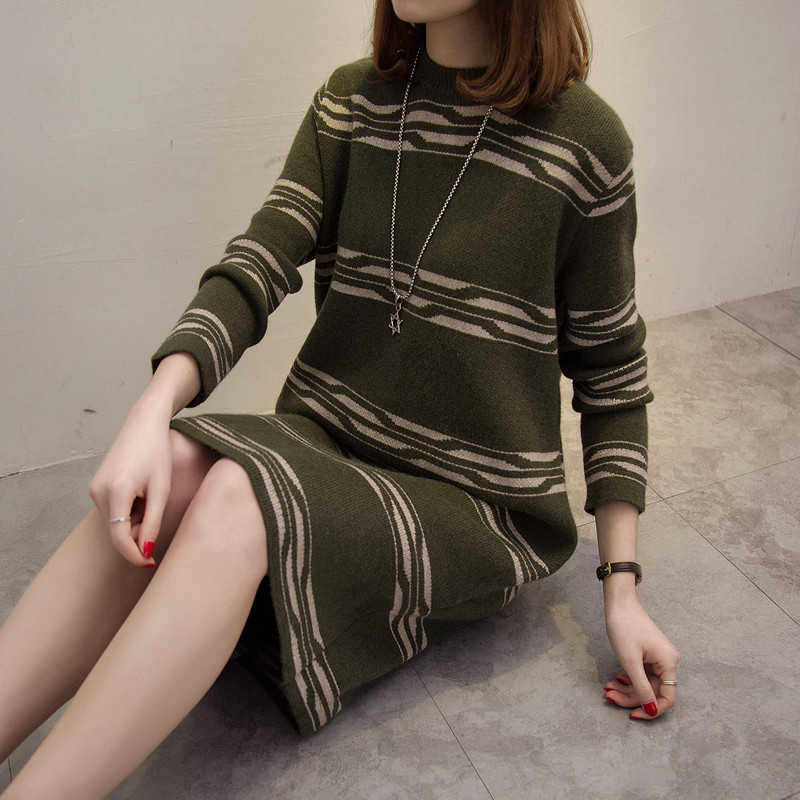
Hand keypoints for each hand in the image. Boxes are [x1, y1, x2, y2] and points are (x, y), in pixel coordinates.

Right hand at [88, 397, 173, 566]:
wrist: (143, 424)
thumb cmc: (157, 454)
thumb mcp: (161, 490)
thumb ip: (153, 522)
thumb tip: (145, 552)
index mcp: (116, 492)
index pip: (120, 539)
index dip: (135, 555)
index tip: (151, 563)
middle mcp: (98, 492)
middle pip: (117, 532)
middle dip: (138, 532)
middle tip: (157, 510)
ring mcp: (94, 489)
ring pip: (115, 522)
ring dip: (135, 519)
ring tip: (149, 494)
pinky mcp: (95, 487)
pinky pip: (113, 510)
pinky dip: (128, 510)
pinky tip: (140, 490)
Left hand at [602, 590, 679, 719]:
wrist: (618, 603)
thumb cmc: (624, 627)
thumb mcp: (630, 661)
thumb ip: (642, 688)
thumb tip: (652, 711)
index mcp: (669, 663)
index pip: (667, 697)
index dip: (651, 709)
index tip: (633, 715)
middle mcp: (667, 662)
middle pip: (652, 692)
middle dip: (630, 697)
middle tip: (609, 696)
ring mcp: (657, 658)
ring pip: (644, 684)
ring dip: (626, 689)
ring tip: (608, 688)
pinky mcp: (647, 655)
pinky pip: (640, 675)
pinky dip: (627, 679)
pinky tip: (615, 680)